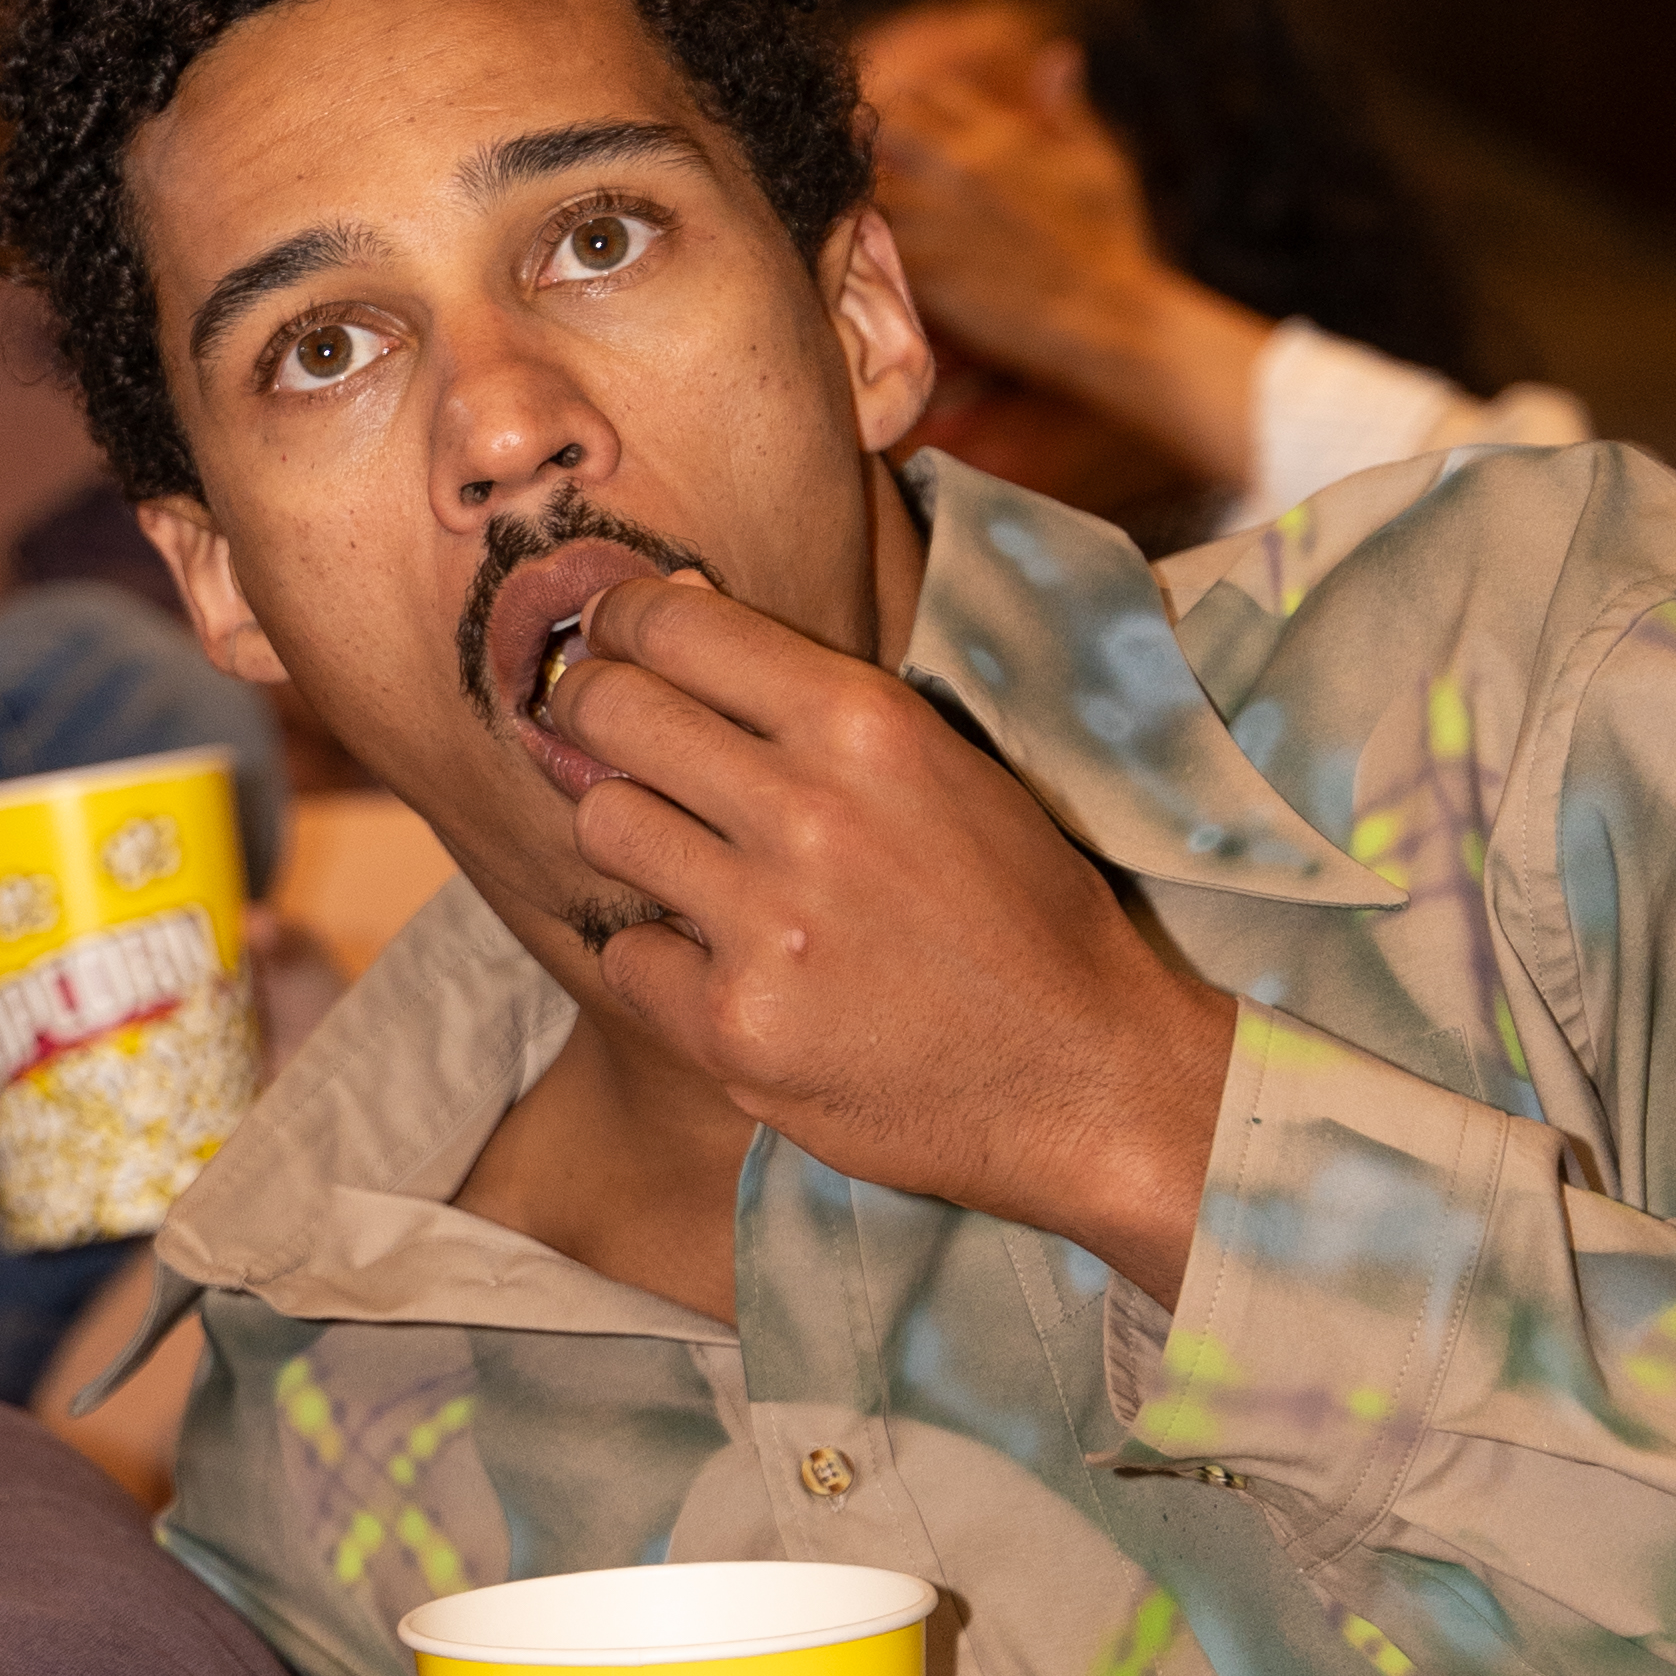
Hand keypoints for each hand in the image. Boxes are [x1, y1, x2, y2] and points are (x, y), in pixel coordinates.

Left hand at [558, 574, 1235, 1300]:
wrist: (1085, 1074)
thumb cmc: (1020, 911)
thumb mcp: (945, 764)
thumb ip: (813, 696)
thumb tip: (674, 601)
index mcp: (865, 725)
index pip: (674, 628)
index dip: (621, 625)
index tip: (612, 639)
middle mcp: (806, 812)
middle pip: (611, 713)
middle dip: (591, 708)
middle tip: (603, 725)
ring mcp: (764, 925)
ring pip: (604, 826)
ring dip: (632, 835)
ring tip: (688, 857)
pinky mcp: (732, 1027)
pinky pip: (627, 957)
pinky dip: (662, 961)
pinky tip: (726, 967)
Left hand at [860, 12, 1267, 488]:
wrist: (1110, 319)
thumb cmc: (1112, 243)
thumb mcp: (1099, 161)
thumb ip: (1067, 108)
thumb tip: (1058, 54)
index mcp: (1000, 132)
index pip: (923, 93)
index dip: (904, 111)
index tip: (893, 133)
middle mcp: (961, 166)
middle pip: (879, 126)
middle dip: (862, 142)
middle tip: (854, 171)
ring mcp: (939, 219)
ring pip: (862, 184)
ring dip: (851, 195)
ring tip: (847, 217)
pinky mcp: (923, 271)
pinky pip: (865, 245)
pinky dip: (853, 247)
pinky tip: (854, 260)